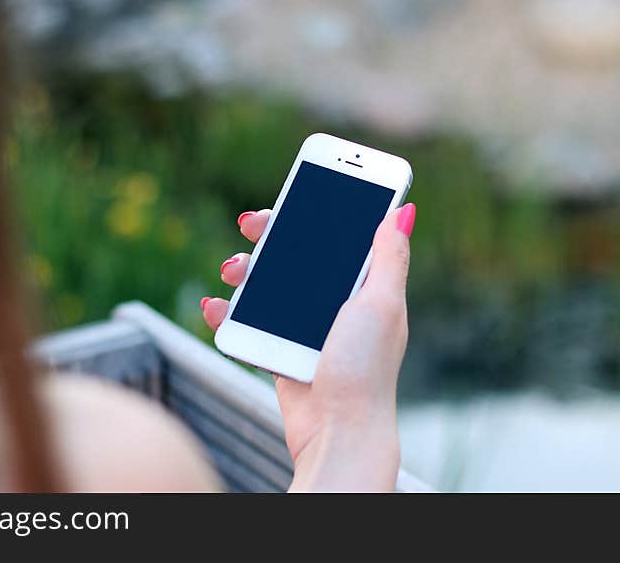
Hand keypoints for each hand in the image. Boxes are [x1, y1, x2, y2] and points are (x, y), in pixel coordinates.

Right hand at [201, 204, 415, 491]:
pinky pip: (249, 321)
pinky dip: (227, 313)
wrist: (337, 431)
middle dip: (270, 235)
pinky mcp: (281, 349)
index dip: (317, 210)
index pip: (339, 236)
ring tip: (230, 271)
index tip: (296, 190)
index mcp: (364, 286)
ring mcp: (305, 326)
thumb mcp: (382, 305)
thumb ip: (389, 258)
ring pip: (267, 283)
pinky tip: (215, 307)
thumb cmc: (366, 368)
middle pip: (296, 253)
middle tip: (250, 224)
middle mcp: (334, 302)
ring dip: (244, 270)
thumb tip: (404, 211)